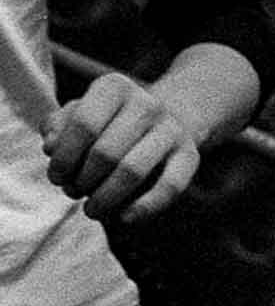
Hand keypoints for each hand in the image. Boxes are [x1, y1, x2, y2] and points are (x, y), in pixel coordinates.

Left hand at [43, 71, 203, 223]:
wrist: (164, 120)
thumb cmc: (111, 122)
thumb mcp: (81, 113)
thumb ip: (59, 127)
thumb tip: (52, 147)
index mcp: (114, 87)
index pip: (83, 124)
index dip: (65, 157)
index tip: (56, 177)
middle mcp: (147, 103)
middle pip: (106, 151)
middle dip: (83, 180)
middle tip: (72, 192)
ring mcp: (172, 130)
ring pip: (133, 171)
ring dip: (106, 196)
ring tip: (91, 209)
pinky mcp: (191, 155)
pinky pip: (170, 187)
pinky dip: (144, 207)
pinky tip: (124, 217)